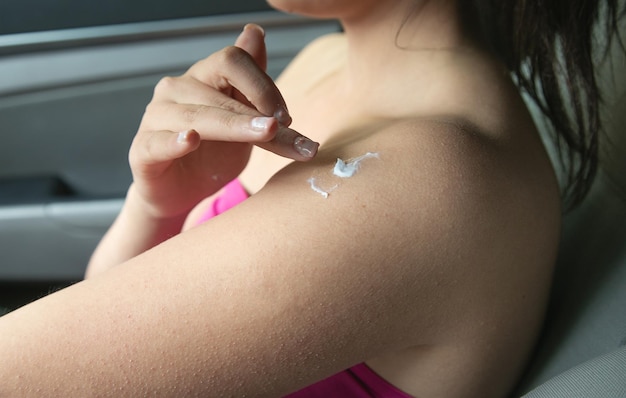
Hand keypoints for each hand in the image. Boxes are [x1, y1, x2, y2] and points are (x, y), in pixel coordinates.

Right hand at [128, 24, 318, 218]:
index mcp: (203, 77)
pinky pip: (159, 141)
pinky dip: (176, 140)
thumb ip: (250, 83)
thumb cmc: (213, 155)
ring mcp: (156, 117)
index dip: (263, 85)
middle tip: (285, 132)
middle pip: (219, 90)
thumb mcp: (242, 121)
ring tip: (265, 136)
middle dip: (258, 114)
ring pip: (197, 116)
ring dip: (235, 127)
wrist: (181, 193)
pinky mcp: (142, 149)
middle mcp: (176, 90)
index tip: (287, 118)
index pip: (232, 61)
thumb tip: (256, 32)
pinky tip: (191, 139)